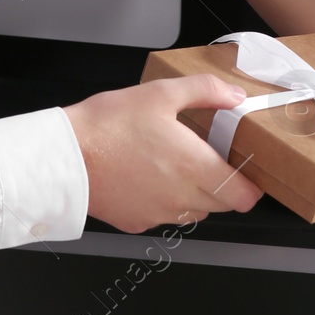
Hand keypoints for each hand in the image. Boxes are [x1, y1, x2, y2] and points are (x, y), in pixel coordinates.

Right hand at [63, 74, 263, 231]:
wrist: (64, 156)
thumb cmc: (107, 126)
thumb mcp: (160, 93)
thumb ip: (205, 92)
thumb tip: (234, 96)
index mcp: (194, 166)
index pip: (243, 196)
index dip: (250, 187)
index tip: (246, 174)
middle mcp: (181, 197)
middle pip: (221, 204)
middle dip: (222, 186)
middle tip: (208, 160)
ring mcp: (158, 214)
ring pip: (193, 213)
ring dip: (194, 195)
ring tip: (174, 166)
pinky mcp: (136, 222)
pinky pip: (162, 217)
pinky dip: (163, 202)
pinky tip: (146, 178)